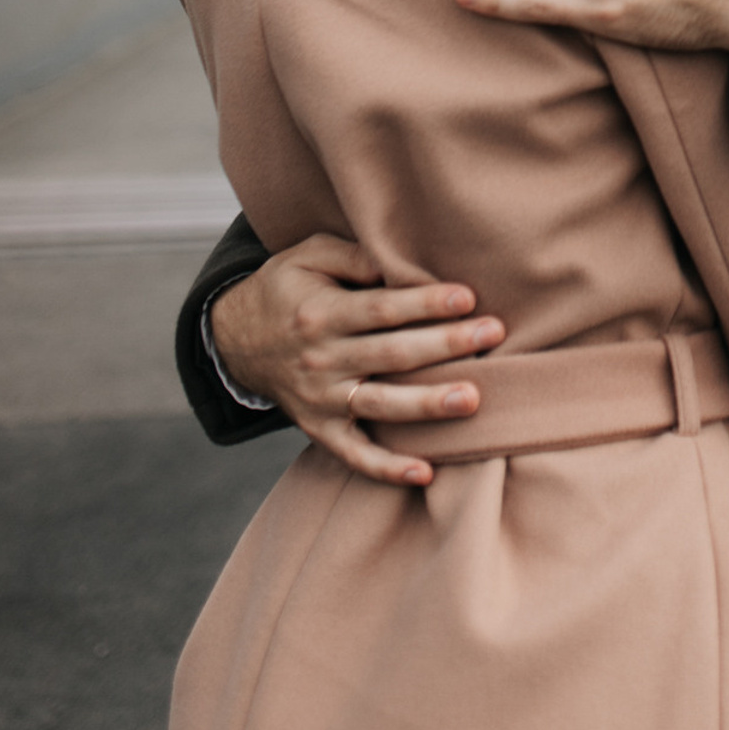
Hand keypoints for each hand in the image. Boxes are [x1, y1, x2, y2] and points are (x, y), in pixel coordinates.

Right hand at [208, 234, 504, 487]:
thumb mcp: (308, 257)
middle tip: (493, 334)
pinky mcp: (320, 429)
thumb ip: (354, 257)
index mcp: (321, 314)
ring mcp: (321, 400)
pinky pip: (354, 454)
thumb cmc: (287, 290)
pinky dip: (386, 467)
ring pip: (381, 405)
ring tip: (471, 399)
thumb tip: (399, 263)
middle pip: (392, 354)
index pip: (382, 309)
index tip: (467, 297)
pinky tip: (424, 473)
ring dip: (428, 404)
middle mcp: (322, 360)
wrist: (235, 342)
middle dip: (446, 344)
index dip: (425, 303)